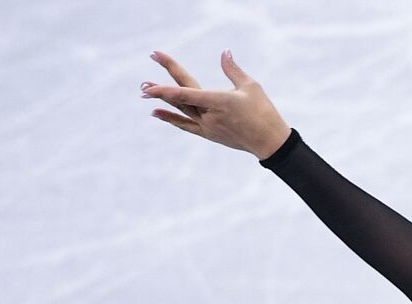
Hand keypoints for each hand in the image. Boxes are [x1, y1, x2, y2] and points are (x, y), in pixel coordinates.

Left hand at [141, 50, 291, 159]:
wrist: (269, 142)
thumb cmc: (263, 111)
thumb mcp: (250, 86)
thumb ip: (233, 69)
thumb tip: (224, 52)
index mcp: (218, 101)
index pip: (185, 91)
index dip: (167, 80)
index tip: (154, 72)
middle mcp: (209, 116)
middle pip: (180, 99)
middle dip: (160, 90)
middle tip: (142, 83)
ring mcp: (208, 127)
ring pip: (180, 111)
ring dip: (162, 102)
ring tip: (144, 93)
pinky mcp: (209, 135)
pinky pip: (186, 125)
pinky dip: (171, 118)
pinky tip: (157, 112)